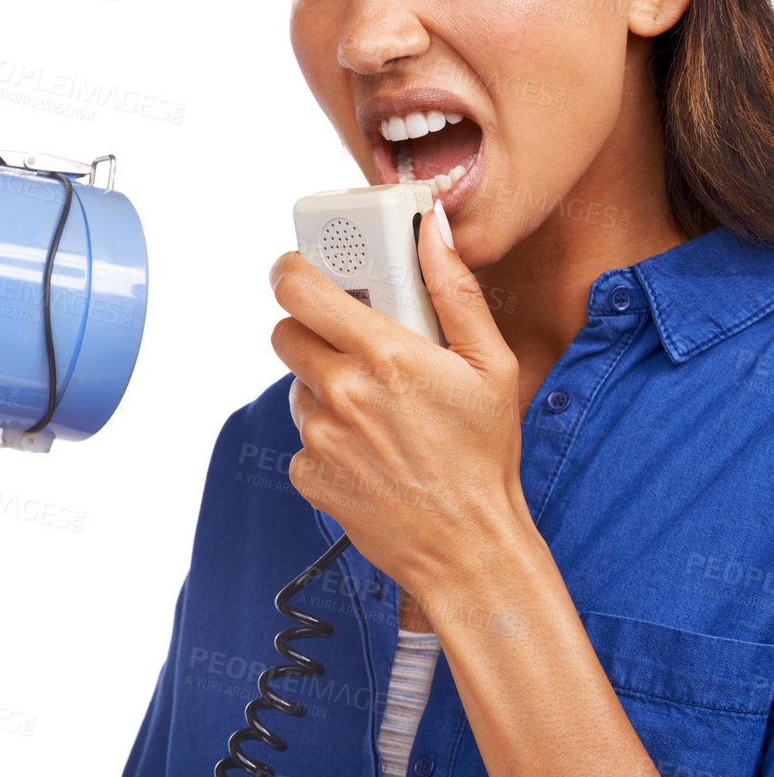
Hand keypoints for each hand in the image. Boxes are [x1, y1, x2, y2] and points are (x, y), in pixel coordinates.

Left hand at [268, 202, 530, 604]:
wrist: (467, 545)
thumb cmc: (485, 455)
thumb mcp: (491, 365)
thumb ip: (455, 291)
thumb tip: (433, 230)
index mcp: (384, 355)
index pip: (300, 290)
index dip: (290, 271)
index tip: (296, 268)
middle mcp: (342, 392)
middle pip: (284, 333)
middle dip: (309, 329)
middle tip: (346, 341)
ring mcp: (319, 436)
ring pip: (297, 386)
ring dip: (324, 386)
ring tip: (376, 409)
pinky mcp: (307, 472)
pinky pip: (303, 436)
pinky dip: (328, 436)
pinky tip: (370, 450)